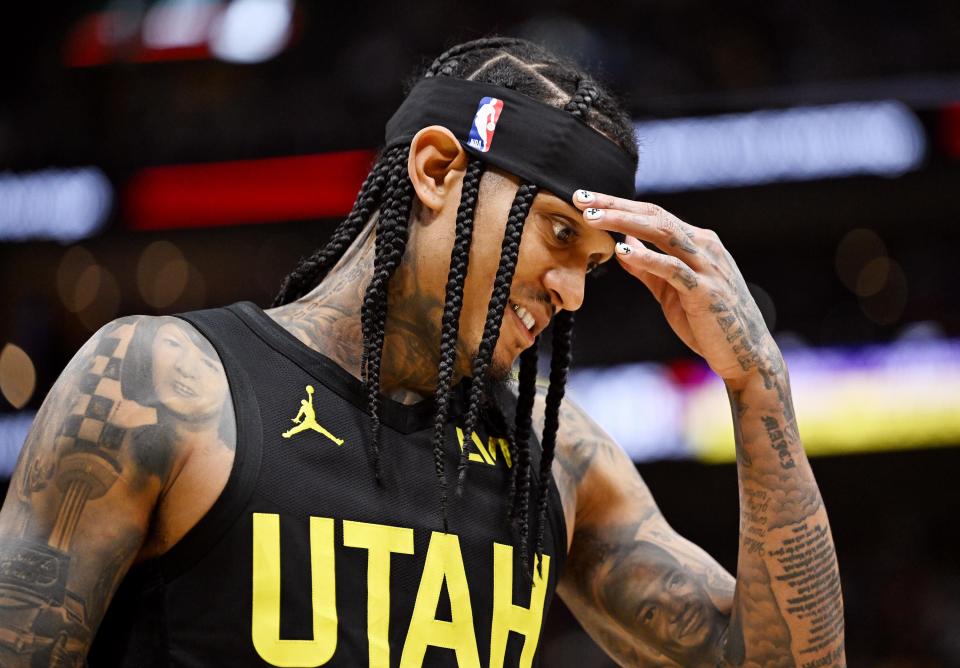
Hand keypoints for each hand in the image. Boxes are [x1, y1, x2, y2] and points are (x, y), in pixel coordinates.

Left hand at [573, 189, 783, 385]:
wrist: (745, 352)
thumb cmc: (708, 320)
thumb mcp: (670, 290)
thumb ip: (647, 268)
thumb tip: (622, 247)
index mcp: (697, 241)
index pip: (652, 214)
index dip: (618, 205)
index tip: (585, 200)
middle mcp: (704, 246)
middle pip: (654, 216)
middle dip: (615, 206)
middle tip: (581, 198)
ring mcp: (707, 266)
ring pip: (663, 233)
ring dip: (625, 222)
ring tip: (593, 218)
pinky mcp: (705, 290)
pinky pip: (672, 268)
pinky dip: (647, 258)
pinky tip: (623, 250)